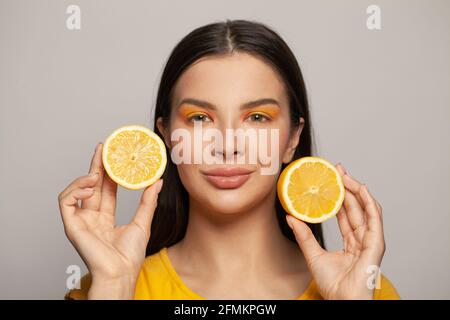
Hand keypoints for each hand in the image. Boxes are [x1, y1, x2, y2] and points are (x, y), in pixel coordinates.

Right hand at [58, 143, 162, 298]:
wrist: (120, 273)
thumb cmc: (130, 256)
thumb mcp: (143, 222)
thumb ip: (148, 201)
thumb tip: (157, 181)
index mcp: (105, 218)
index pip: (106, 188)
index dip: (109, 171)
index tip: (114, 155)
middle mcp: (91, 217)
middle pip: (92, 185)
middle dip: (96, 165)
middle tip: (103, 147)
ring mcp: (80, 221)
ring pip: (76, 190)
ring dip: (86, 178)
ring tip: (98, 172)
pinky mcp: (71, 225)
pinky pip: (66, 202)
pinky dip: (75, 191)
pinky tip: (90, 188)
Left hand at [286, 163, 384, 299]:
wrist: (342, 300)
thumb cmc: (333, 285)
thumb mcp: (312, 255)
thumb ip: (304, 235)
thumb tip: (290, 217)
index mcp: (351, 241)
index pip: (345, 213)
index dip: (339, 195)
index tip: (330, 179)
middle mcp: (362, 238)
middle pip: (356, 207)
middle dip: (347, 186)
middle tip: (337, 169)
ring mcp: (370, 240)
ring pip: (366, 208)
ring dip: (356, 189)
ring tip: (344, 174)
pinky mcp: (376, 244)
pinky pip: (375, 218)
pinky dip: (369, 202)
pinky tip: (361, 189)